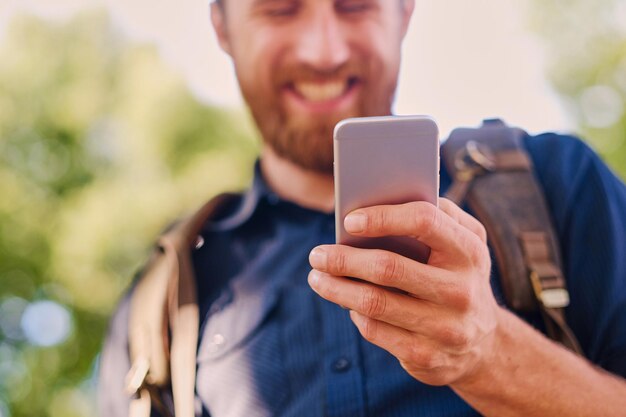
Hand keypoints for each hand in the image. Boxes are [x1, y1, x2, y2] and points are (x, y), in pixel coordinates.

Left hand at [308, 198, 502, 385]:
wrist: (485, 345)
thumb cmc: (461, 277)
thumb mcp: (466, 244)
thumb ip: (439, 215)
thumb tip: (385, 199)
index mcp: (469, 251)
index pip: (424, 222)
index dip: (382, 217)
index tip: (349, 221)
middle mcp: (461, 290)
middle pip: (388, 267)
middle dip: (344, 259)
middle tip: (317, 254)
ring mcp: (445, 328)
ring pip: (374, 303)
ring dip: (336, 288)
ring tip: (317, 277)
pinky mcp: (426, 356)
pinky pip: (375, 330)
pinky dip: (354, 313)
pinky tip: (346, 303)